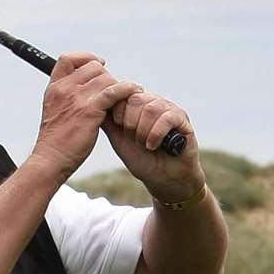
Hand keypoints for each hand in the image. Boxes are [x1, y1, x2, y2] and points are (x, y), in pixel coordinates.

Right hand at [29, 52, 141, 177]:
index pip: (68, 59)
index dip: (85, 58)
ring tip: (125, 97)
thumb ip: (66, 98)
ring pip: (106, 78)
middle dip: (107, 77)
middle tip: (114, 91)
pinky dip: (127, 89)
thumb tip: (87, 89)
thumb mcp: (55, 112)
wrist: (51, 159)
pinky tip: (135, 91)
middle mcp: (64, 88)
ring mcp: (76, 98)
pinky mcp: (90, 110)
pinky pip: (114, 91)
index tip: (98, 64)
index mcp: (54, 88)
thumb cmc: (56, 141)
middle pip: (93, 67)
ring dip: (117, 86)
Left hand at [102, 87, 203, 202]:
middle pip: (136, 99)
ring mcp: (168, 109)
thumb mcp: (119, 140)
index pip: (123, 94)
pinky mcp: (182, 119)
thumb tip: (92, 106)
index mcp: (137, 105)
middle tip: (135, 140)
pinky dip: (157, 133)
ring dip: (144, 130)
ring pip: (151, 107)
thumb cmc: (142, 160)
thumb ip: (109, 123)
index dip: (118, 113)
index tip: (122, 130)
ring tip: (145, 144)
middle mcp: (153, 103)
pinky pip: (167, 117)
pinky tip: (153, 145)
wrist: (164, 179)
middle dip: (131, 123)